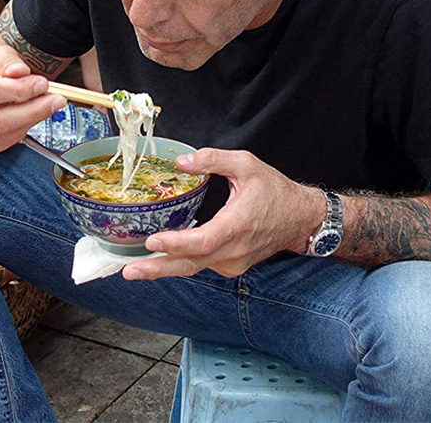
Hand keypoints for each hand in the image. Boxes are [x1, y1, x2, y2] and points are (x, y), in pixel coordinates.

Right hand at [0, 43, 65, 154]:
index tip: (42, 84)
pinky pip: (8, 141)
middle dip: (33, 108)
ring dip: (33, 117)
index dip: (19, 89)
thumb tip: (19, 71)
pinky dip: (25, 127)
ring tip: (48, 103)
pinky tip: (30, 113)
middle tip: (56, 98)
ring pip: (6, 132)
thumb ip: (6, 60)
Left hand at [122, 149, 325, 280]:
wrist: (300, 218)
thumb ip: (213, 159)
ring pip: (194, 267)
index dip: (176, 244)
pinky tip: (160, 258)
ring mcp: (232, 263)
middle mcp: (234, 250)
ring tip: (135, 268)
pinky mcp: (231, 266)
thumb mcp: (246, 164)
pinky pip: (201, 265)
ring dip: (164, 268)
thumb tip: (181, 161)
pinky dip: (180, 263)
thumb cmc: (274, 190)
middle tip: (129, 271)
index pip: (203, 241)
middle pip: (191, 263)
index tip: (153, 241)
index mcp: (237, 225)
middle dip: (157, 268)